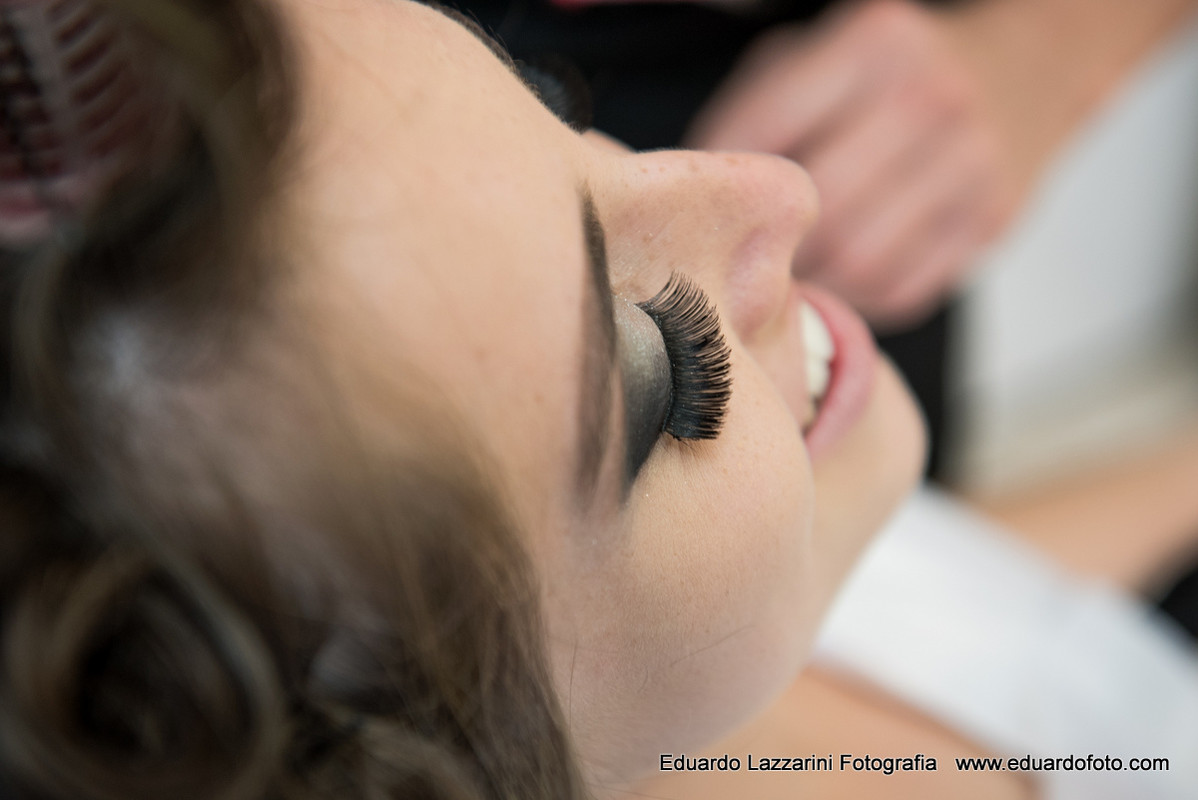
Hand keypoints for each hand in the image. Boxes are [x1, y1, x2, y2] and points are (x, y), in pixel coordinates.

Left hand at [688, 0, 1018, 329]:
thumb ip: (761, 108)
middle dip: (773, 247)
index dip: (729, 186)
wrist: (1030, 69)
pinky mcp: (994, 221)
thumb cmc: (899, 72)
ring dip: (817, 283)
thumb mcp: (825, 55)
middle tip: (751, 260)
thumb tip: (704, 191)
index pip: (767, 131)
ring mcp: (972, 164)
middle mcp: (930, 100)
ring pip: (862, 262)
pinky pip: (905, 291)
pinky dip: (862, 299)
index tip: (713, 208)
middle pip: (818, 210)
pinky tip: (848, 279)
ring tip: (798, 274)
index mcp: (874, 45)